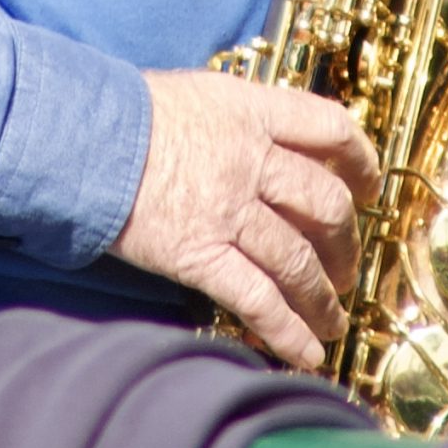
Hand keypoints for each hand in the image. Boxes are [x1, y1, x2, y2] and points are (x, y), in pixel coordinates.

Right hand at [110, 68, 379, 368]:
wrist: (80, 137)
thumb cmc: (126, 112)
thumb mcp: (194, 94)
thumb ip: (237, 120)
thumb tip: (265, 147)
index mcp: (251, 111)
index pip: (329, 128)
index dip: (359, 160)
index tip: (367, 186)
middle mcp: (250, 160)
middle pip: (326, 203)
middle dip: (346, 243)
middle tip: (346, 267)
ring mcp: (228, 210)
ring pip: (299, 261)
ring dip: (322, 299)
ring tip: (332, 322)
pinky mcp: (200, 255)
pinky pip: (258, 299)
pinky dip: (287, 331)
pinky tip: (304, 353)